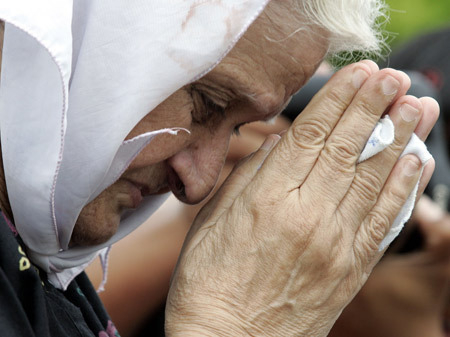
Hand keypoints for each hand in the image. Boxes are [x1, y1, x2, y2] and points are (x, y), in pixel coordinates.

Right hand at [165, 60, 438, 336]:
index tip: (358, 73)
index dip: (337, 100)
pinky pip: (384, 222)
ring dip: (400, 139)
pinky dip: (403, 189)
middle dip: (373, 107)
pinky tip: (416, 161)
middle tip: (394, 77)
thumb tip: (277, 144)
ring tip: (418, 106)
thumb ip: (246, 178)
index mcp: (267, 202)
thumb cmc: (207, 284)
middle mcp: (307, 217)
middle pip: (347, 150)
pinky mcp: (350, 270)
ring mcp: (335, 245)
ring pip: (373, 180)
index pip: (310, 136)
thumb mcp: (209, 223)